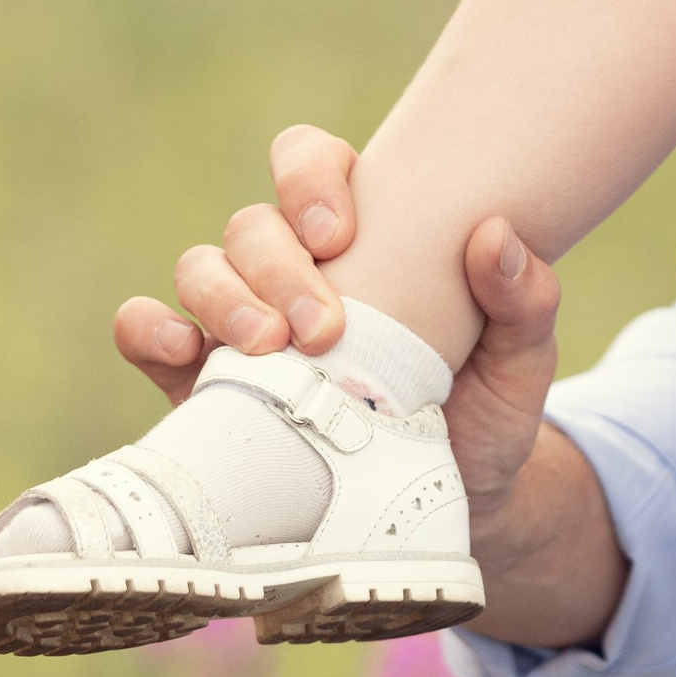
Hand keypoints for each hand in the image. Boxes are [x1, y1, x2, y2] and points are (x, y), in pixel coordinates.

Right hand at [113, 126, 561, 547]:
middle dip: (278, 263)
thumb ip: (525, 301)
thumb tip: (497, 236)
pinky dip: (151, 330)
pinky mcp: (202, 391)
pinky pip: (150, 337)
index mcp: (363, 239)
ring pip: (201, 269)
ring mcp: (240, 328)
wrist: (449, 512)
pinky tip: (183, 352)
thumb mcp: (520, 362)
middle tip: (322, 328)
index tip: (341, 231)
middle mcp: (291, 272)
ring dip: (224, 297)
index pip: (313, 164)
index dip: (311, 176)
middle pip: (255, 224)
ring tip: (267, 350)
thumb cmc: (484, 417)